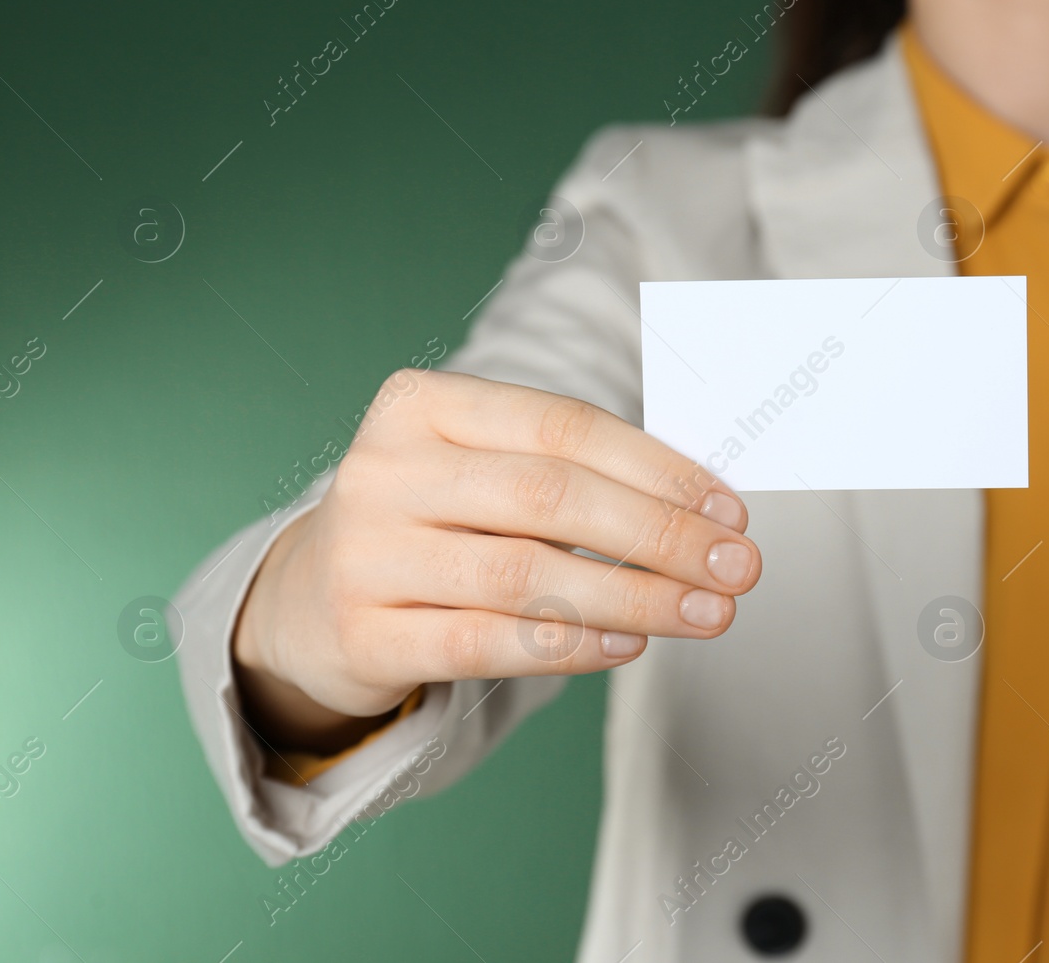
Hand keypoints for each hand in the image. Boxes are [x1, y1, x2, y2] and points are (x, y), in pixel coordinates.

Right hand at [231, 371, 759, 751]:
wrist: (310, 597)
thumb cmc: (437, 521)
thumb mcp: (486, 470)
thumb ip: (576, 474)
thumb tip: (707, 508)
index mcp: (422, 403)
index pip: (563, 427)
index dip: (659, 468)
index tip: (730, 510)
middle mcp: (384, 470)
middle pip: (550, 498)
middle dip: (661, 534)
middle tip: (738, 568)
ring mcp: (365, 553)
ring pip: (525, 576)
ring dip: (635, 596)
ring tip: (708, 613)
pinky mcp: (363, 633)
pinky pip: (486, 643)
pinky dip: (571, 645)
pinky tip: (630, 644)